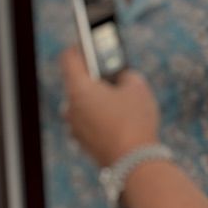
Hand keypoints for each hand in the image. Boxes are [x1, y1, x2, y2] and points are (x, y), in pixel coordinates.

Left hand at [60, 47, 161, 166]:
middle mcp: (70, 108)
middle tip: (114, 72)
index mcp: (78, 89)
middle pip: (78, 83)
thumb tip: (122, 79)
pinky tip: (121, 121)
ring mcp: (76, 129)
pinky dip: (102, 118)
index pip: (69, 58)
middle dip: (95, 77)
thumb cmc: (135, 123)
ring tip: (122, 99)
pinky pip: (91, 124)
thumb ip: (126, 76)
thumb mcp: (138, 88)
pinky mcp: (85, 145)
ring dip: (99, 99)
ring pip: (84, 105)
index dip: (81, 46)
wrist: (135, 164)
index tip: (92, 43)